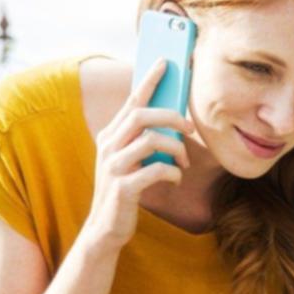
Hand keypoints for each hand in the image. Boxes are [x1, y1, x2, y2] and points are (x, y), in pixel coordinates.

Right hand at [83, 59, 195, 249]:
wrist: (105, 230)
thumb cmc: (125, 191)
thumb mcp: (130, 161)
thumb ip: (143, 141)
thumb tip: (174, 120)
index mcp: (110, 136)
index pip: (131, 100)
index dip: (149, 80)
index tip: (165, 63)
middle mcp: (108, 147)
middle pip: (142, 115)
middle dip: (171, 116)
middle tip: (189, 127)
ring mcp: (113, 167)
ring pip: (151, 140)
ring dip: (176, 149)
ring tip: (183, 162)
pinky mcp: (123, 188)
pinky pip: (156, 170)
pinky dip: (173, 173)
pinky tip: (175, 179)